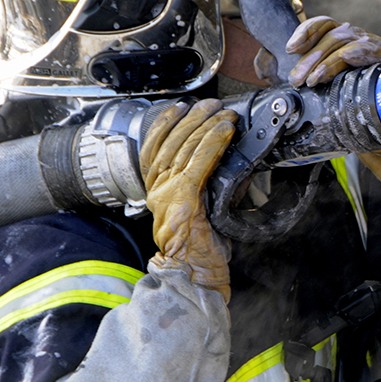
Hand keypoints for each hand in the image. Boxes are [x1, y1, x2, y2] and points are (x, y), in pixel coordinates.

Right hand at [140, 99, 238, 302]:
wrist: (194, 277)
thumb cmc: (200, 250)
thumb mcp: (199, 209)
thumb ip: (205, 185)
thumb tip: (227, 161)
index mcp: (156, 192)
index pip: (154, 148)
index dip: (165, 124)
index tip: (179, 107)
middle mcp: (157, 191)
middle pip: (171, 143)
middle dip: (193, 118)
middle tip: (212, 104)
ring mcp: (167, 195)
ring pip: (185, 148)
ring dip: (207, 126)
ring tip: (223, 113)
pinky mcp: (183, 200)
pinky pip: (198, 163)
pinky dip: (212, 143)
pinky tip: (225, 131)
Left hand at [253, 16, 380, 86]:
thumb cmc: (360, 85)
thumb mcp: (331, 76)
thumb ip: (301, 70)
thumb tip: (263, 67)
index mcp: (341, 36)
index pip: (321, 24)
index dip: (304, 32)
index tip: (290, 49)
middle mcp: (354, 35)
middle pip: (328, 38)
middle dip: (308, 59)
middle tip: (295, 79)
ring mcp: (369, 43)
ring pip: (341, 45)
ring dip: (323, 63)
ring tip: (311, 81)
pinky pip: (363, 52)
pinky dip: (349, 57)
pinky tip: (338, 66)